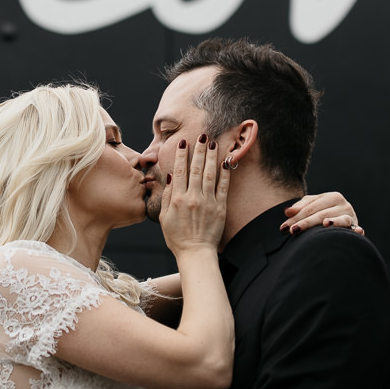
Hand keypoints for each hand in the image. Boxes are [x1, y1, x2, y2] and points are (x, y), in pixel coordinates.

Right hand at [158, 134, 228, 255]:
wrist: (196, 253)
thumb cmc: (178, 238)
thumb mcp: (164, 218)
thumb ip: (168, 196)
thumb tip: (171, 176)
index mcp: (178, 199)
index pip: (180, 170)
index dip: (181, 154)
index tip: (183, 142)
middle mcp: (193, 197)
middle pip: (196, 168)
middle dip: (198, 149)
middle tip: (201, 135)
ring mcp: (208, 202)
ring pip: (210, 173)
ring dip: (211, 156)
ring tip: (212, 142)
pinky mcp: (220, 207)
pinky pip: (223, 186)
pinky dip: (225, 173)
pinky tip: (225, 161)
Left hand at [283, 190, 363, 234]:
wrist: (344, 220)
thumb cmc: (325, 213)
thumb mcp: (313, 207)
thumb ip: (300, 208)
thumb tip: (287, 212)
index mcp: (331, 197)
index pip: (310, 207)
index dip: (295, 217)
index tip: (283, 227)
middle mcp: (343, 204)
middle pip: (321, 214)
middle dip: (306, 223)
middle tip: (293, 231)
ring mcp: (351, 215)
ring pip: (339, 220)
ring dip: (333, 222)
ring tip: (325, 224)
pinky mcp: (357, 227)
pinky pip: (356, 229)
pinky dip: (356, 230)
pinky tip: (356, 231)